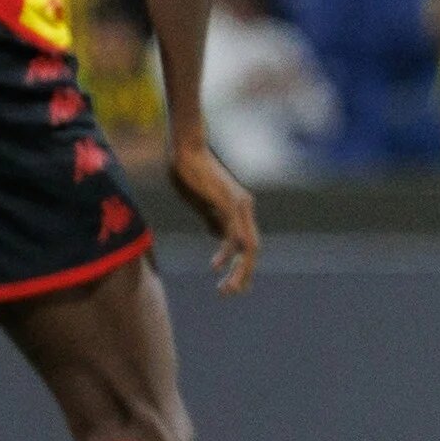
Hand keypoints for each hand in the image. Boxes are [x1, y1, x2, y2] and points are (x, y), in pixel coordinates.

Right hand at [169, 142, 260, 294]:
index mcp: (240, 208)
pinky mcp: (228, 202)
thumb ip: (212, 219)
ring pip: (247, 246)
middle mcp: (245, 207)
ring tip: (225, 288)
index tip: (236, 283)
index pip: (249, 242)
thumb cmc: (190, 172)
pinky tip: (216, 266)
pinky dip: (227, 253)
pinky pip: (232, 234)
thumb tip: (218, 238)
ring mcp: (239, 205)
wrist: (186, 147)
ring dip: (238, 270)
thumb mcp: (202, 202)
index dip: (244, 264)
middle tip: (231, 293)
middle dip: (244, 274)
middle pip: (253, 248)